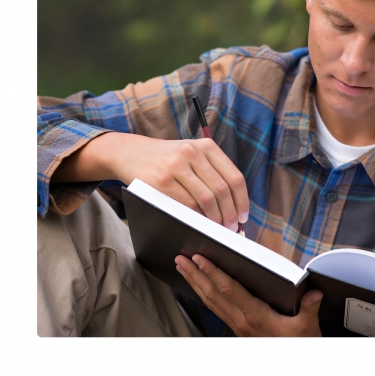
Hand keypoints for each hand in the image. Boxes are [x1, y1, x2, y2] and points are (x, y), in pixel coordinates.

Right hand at [54, 132, 248, 229]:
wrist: (131, 153)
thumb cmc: (168, 160)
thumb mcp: (193, 155)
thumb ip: (213, 173)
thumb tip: (235, 206)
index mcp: (207, 146)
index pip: (235, 177)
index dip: (242, 201)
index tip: (243, 217)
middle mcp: (193, 152)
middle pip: (222, 191)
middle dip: (230, 214)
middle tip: (230, 228)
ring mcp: (176, 166)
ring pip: (206, 199)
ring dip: (215, 219)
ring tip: (216, 229)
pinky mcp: (161, 181)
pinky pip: (186, 205)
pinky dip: (196, 218)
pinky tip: (199, 224)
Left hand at [175, 254, 322, 336]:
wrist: (291, 363)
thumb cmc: (298, 343)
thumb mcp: (308, 326)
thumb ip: (309, 307)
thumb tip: (313, 293)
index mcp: (255, 316)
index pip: (229, 290)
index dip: (213, 273)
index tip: (200, 259)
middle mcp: (242, 320)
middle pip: (212, 294)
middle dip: (195, 275)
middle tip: (181, 259)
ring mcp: (237, 324)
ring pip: (210, 301)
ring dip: (195, 283)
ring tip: (184, 268)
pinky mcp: (238, 326)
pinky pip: (215, 308)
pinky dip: (204, 293)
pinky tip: (200, 285)